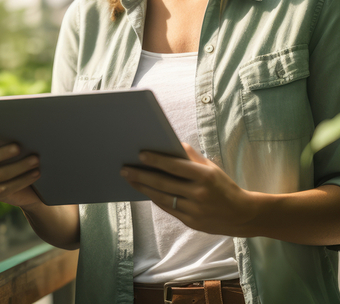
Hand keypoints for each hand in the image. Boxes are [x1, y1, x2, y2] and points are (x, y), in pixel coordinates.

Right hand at [0, 135, 41, 208]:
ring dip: (17, 167)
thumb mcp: (21, 143)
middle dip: (1, 153)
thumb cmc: (26, 152)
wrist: (33, 180)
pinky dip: (21, 181)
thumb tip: (24, 128)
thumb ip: (16, 136)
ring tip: (35, 160)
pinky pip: (4, 189)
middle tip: (18, 147)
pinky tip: (36, 173)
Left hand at [121, 143, 257, 236]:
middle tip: (124, 169)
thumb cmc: (223, 186)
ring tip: (129, 179)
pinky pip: (168, 208)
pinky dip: (155, 199)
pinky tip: (144, 190)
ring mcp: (195, 211)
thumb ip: (191, 157)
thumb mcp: (211, 167)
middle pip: (164, 184)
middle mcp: (199, 194)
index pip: (175, 166)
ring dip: (143, 188)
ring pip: (162, 198)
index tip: (140, 155)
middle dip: (141, 176)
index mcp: (205, 177)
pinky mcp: (191, 222)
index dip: (156, 161)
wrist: (243, 214)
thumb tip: (170, 143)